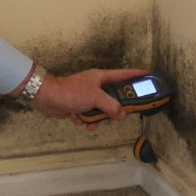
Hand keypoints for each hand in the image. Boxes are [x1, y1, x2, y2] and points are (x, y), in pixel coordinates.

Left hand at [32, 68, 150, 131]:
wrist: (47, 98)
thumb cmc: (71, 92)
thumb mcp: (96, 97)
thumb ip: (111, 106)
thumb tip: (121, 115)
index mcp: (102, 77)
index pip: (124, 74)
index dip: (136, 75)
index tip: (148, 76)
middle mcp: (96, 85)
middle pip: (114, 97)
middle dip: (114, 108)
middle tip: (118, 115)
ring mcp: (87, 96)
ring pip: (101, 109)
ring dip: (97, 118)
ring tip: (92, 121)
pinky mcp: (78, 106)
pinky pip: (88, 116)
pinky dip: (85, 120)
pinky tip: (78, 119)